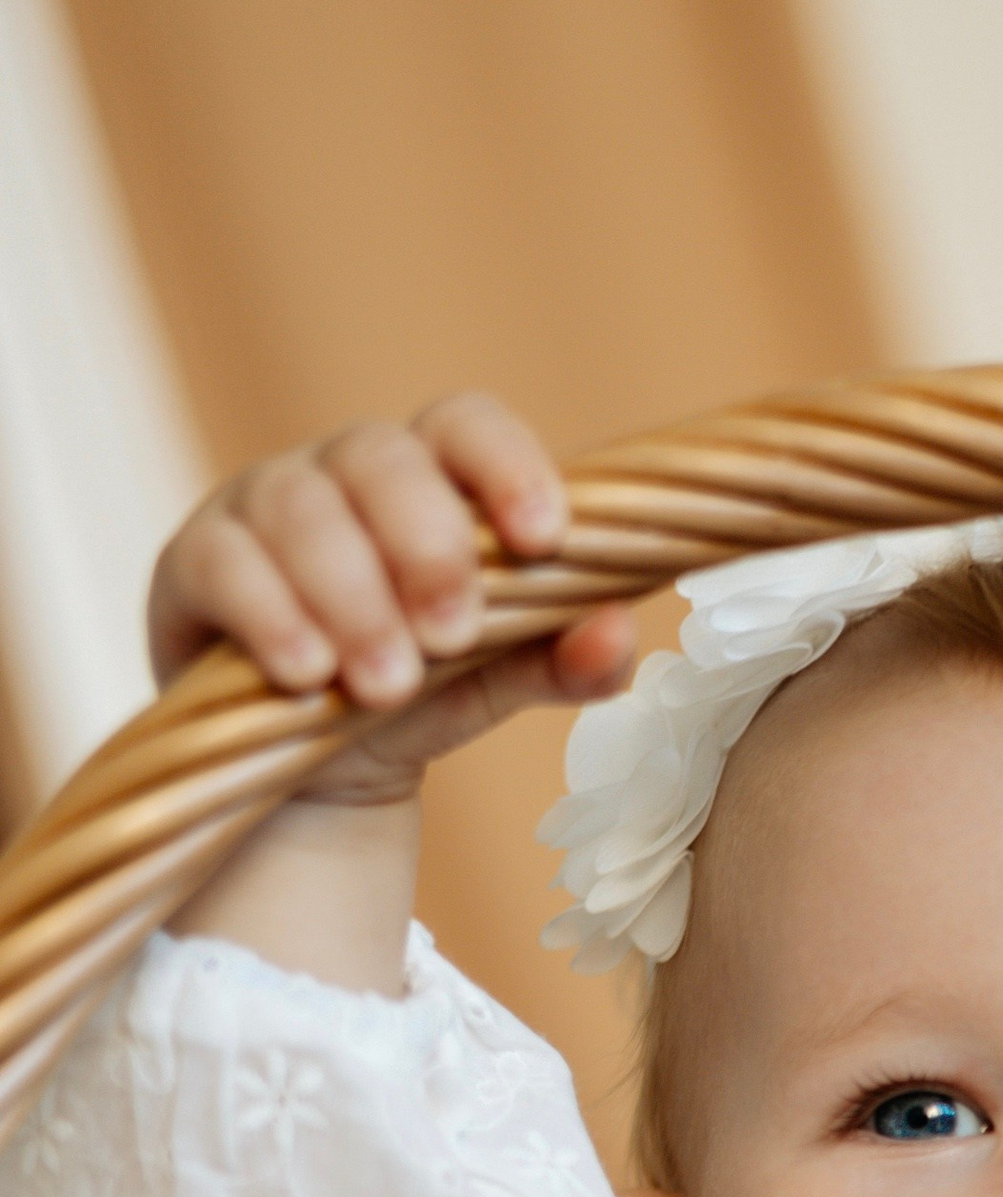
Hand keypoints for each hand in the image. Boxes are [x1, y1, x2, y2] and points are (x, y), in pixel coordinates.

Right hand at [148, 392, 637, 806]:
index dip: (507, 466)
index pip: (467, 425)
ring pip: (301, 509)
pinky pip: (222, 563)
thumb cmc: (413, 695)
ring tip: (388, 684)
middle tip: (453, 636)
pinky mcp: (192, 563)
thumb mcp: (493, 682)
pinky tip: (308, 675)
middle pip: (382, 459)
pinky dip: (271, 615)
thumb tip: (616, 634)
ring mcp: (259, 508)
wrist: (305, 771)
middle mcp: (341, 474)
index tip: (544, 539)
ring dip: (352, 596)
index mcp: (428, 481)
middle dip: (426, 546)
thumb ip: (557, 660)